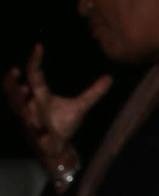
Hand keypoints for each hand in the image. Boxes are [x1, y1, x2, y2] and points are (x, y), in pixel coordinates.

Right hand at [4, 44, 111, 169]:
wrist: (58, 148)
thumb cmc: (63, 124)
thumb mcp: (80, 106)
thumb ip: (93, 92)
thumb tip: (109, 77)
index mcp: (40, 95)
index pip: (34, 74)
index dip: (35, 60)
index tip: (38, 46)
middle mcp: (31, 106)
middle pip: (14, 91)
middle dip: (12, 83)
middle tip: (15, 70)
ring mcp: (32, 122)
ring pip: (18, 110)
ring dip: (18, 102)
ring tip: (23, 91)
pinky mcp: (38, 139)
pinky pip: (37, 137)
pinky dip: (40, 136)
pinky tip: (43, 135)